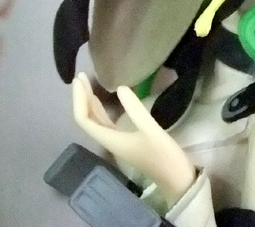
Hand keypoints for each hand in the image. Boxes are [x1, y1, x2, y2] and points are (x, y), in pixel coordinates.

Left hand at [72, 73, 194, 203]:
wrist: (175, 177)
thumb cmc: (163, 155)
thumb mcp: (151, 130)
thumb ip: (135, 109)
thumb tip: (120, 87)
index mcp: (110, 139)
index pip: (84, 119)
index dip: (79, 100)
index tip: (79, 80)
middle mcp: (109, 140)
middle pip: (87, 118)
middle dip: (82, 98)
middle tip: (80, 77)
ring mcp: (118, 140)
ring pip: (96, 120)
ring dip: (90, 103)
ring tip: (88, 84)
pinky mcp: (126, 139)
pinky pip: (107, 122)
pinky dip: (102, 109)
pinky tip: (107, 99)